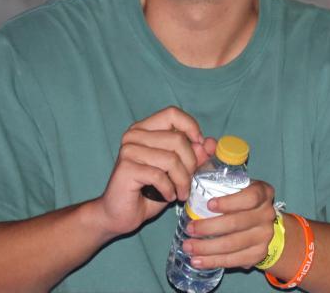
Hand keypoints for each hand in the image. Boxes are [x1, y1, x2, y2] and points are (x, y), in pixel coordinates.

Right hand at [91, 106, 214, 236]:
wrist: (119, 215)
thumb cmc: (148, 192)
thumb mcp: (177, 171)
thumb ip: (194, 155)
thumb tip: (210, 143)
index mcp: (145, 129)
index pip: (172, 113)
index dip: (190, 127)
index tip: (199, 146)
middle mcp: (134, 135)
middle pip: (177, 139)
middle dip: (191, 164)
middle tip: (190, 181)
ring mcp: (128, 150)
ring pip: (171, 159)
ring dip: (182, 180)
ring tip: (181, 192)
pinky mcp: (126, 168)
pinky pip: (159, 175)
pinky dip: (169, 189)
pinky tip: (169, 196)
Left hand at [181, 180, 278, 269]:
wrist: (261, 225)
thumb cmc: (242, 203)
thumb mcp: (238, 188)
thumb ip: (221, 185)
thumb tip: (191, 183)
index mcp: (263, 193)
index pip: (250, 197)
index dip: (229, 202)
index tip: (208, 205)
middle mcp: (267, 214)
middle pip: (237, 222)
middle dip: (209, 227)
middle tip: (189, 229)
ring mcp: (264, 236)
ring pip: (233, 244)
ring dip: (207, 247)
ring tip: (188, 247)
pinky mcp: (258, 254)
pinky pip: (234, 260)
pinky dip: (213, 261)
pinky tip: (198, 261)